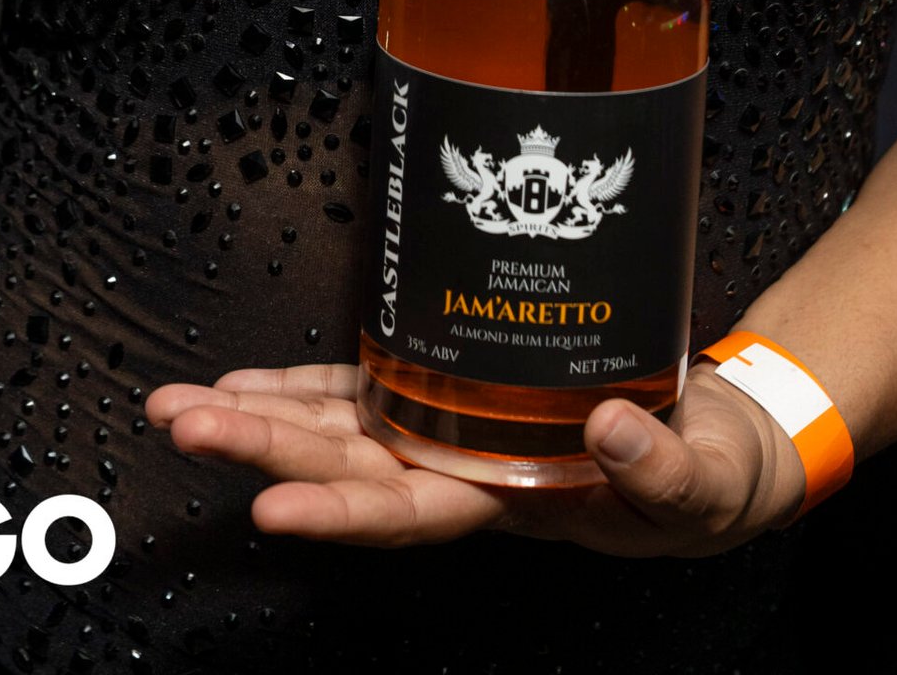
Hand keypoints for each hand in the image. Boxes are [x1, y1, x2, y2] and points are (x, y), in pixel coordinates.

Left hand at [146, 361, 805, 555]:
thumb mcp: (709, 479)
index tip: (271, 511)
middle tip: (184, 427)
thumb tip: (610, 429)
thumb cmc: (713, 470)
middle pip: (345, 468)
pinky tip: (240, 381)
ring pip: (334, 428)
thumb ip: (664, 466)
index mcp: (513, 498)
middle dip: (261, 450)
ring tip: (176, 408)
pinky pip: (358, 389)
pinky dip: (298, 386)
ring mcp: (448, 425)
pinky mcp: (450, 383)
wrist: (720, 437)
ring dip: (255, 416)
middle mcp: (461, 465)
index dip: (340, 515)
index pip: (409, 514)